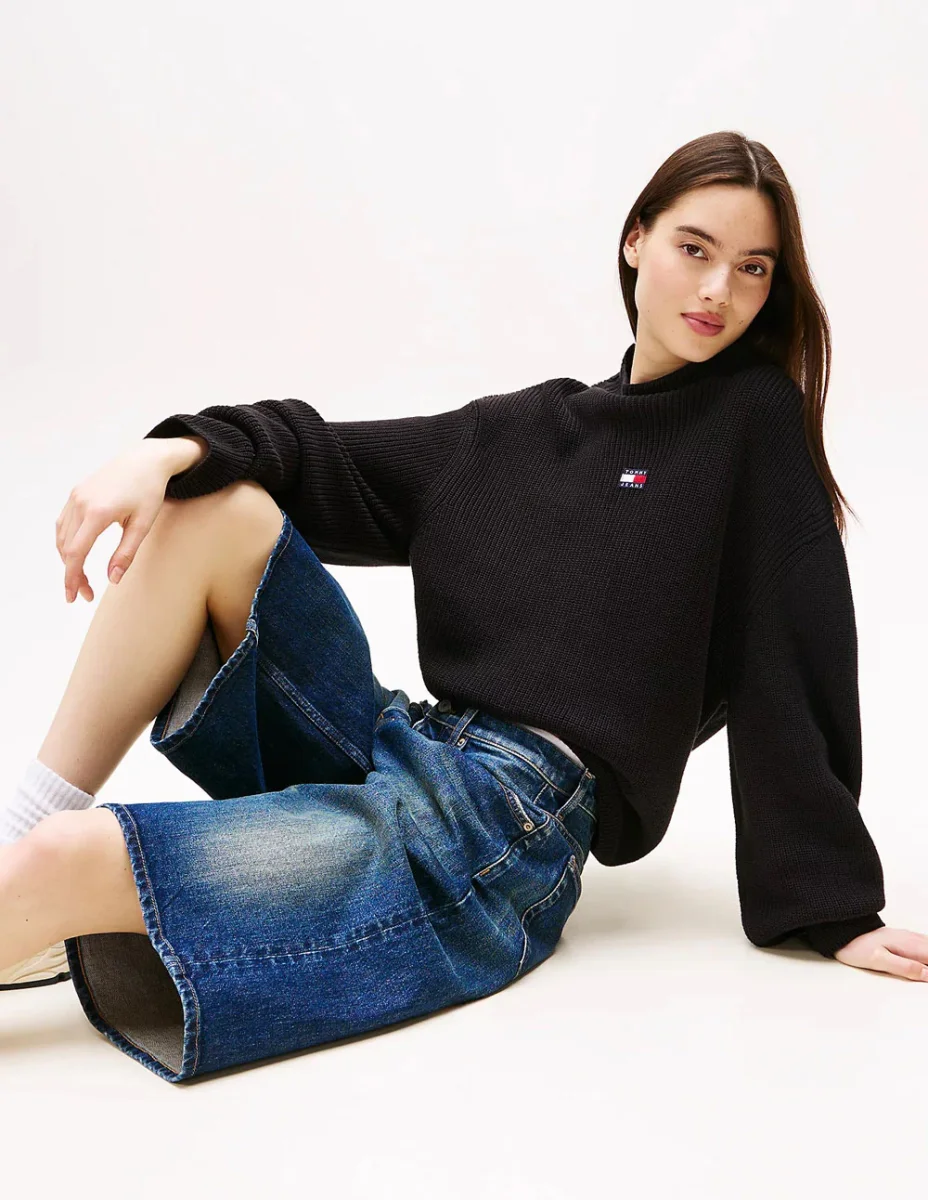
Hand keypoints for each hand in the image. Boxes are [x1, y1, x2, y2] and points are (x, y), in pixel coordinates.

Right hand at [55, 440, 179, 603]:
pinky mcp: (76, 493)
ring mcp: (76, 496)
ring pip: (62, 536)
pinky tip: (76, 554)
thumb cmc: (150, 491)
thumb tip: (112, 580)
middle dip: (72, 574)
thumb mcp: (143, 524)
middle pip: (66, 548)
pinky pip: (64, 523)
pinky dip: (66, 542)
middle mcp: (81, 503)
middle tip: (85, 594)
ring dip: (68, 559)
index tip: (75, 597)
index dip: (72, 577)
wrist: (146, 459)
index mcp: (98, 512)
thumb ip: (126, 553)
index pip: (76, 552)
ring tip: (82, 577)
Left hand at [834, 927, 927, 980]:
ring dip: (927, 958)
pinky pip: (925, 945)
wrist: (843, 931)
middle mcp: (912, 939)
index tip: (927, 978)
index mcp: (909, 945)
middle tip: (924, 977)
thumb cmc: (857, 946)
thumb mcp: (879, 960)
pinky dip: (926, 953)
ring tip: (924, 973)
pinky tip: (923, 961)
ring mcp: (909, 938)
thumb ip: (905, 967)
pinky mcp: (904, 939)